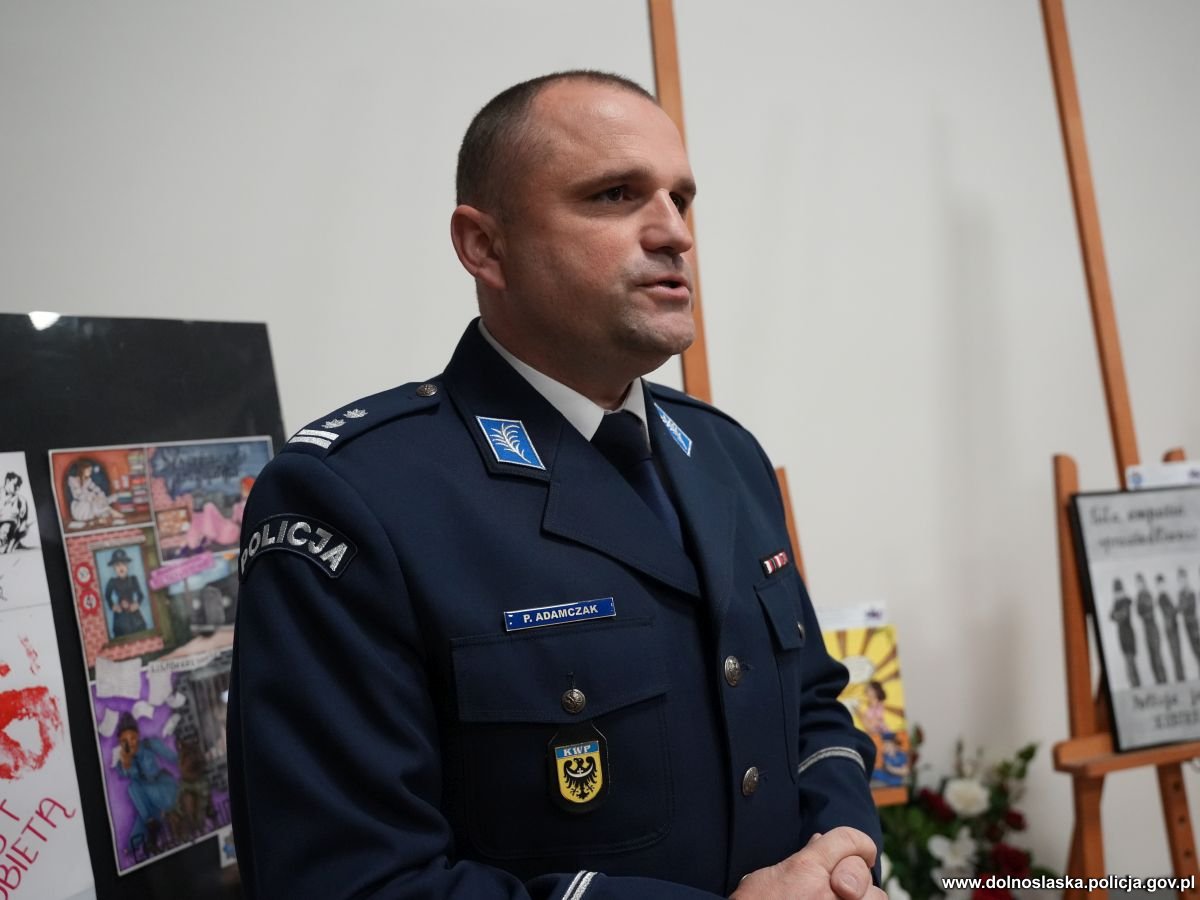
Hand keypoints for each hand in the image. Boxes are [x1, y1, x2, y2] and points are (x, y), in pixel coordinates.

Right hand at [730, 827, 883, 899]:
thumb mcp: (768, 878)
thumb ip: (800, 859)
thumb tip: (819, 841)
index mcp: (806, 868)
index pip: (849, 839)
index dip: (857, 843)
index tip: (859, 851)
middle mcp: (828, 891)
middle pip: (864, 871)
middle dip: (856, 877)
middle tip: (841, 888)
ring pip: (877, 899)